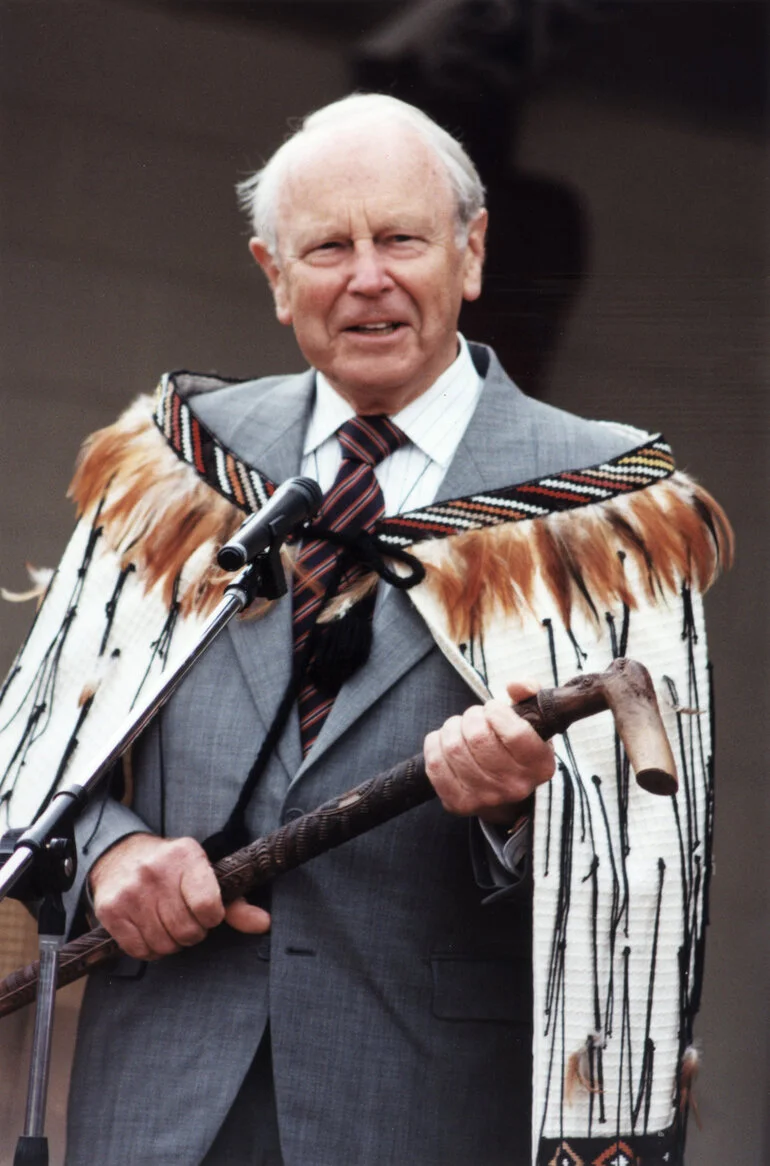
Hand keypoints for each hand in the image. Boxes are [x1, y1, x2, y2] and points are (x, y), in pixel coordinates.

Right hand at [88, 833, 270, 960]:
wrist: (119, 855)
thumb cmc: (171, 868)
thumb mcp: (204, 873)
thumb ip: (236, 902)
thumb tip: (264, 923)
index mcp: (186, 856)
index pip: (209, 905)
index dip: (212, 918)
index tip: (208, 913)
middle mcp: (156, 871)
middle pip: (186, 931)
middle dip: (191, 932)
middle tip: (185, 918)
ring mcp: (131, 891)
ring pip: (164, 944)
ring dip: (170, 942)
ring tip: (167, 922)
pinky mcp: (111, 910)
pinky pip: (140, 950)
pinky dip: (149, 949)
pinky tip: (149, 929)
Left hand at [423, 681, 555, 824]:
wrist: (506, 795)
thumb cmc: (516, 748)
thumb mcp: (532, 720)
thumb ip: (529, 694)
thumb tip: (516, 686)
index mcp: (540, 765)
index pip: (515, 732)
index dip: (496, 711)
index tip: (493, 709)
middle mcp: (515, 786)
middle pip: (478, 737)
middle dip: (471, 717)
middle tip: (475, 719)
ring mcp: (486, 798)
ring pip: (453, 747)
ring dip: (451, 729)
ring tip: (460, 730)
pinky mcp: (458, 804)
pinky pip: (435, 764)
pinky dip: (434, 746)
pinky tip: (444, 744)